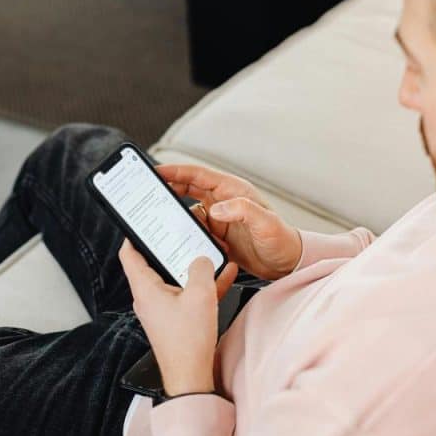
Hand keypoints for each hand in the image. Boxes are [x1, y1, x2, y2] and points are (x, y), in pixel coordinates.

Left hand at [118, 240, 238, 396]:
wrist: (191, 376)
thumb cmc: (187, 341)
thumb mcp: (200, 296)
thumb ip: (201, 270)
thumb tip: (201, 260)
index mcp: (145, 289)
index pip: (129, 255)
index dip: (133, 236)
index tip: (141, 223)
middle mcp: (149, 298)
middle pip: (155, 264)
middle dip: (172, 248)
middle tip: (183, 233)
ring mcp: (162, 309)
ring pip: (175, 279)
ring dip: (192, 268)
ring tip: (210, 254)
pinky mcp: (175, 319)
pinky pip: (187, 295)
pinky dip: (201, 286)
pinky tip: (223, 277)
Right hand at [159, 164, 302, 279]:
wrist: (287, 263)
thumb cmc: (281, 240)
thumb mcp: (264, 223)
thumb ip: (242, 210)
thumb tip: (216, 208)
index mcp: (233, 191)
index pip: (198, 175)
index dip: (176, 172)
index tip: (156, 171)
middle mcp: (225, 202)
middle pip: (188, 190)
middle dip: (168, 190)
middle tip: (148, 194)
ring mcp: (220, 219)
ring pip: (189, 212)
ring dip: (179, 218)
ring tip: (165, 223)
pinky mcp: (218, 235)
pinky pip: (196, 231)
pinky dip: (188, 235)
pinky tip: (184, 242)